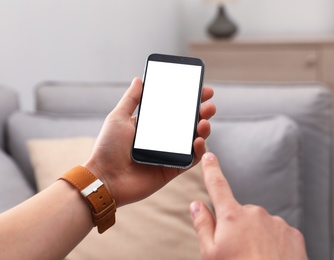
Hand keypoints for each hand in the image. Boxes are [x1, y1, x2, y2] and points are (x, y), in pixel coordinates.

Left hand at [84, 77, 215, 206]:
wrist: (105, 178)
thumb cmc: (108, 148)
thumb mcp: (118, 118)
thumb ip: (131, 99)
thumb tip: (139, 79)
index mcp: (152, 125)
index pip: (175, 109)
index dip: (190, 99)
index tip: (203, 90)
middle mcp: (163, 139)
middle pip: (189, 123)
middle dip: (202, 112)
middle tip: (209, 106)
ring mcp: (169, 154)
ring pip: (194, 140)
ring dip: (203, 129)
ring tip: (204, 122)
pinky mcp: (173, 169)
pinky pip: (191, 159)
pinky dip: (199, 151)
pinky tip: (199, 141)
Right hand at [190, 152, 307, 259]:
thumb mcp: (210, 254)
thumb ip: (202, 224)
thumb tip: (196, 204)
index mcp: (232, 217)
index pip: (218, 186)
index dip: (212, 170)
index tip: (209, 156)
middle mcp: (254, 213)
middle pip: (240, 214)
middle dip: (237, 228)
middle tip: (238, 252)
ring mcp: (275, 222)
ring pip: (260, 225)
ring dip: (257, 237)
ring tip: (256, 259)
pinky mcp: (292, 233)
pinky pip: (277, 233)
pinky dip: (273, 244)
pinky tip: (271, 259)